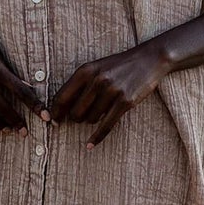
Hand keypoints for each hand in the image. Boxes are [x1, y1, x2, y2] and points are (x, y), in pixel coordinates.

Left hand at [48, 42, 168, 147]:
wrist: (149, 59)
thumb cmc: (119, 66)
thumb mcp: (96, 68)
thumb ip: (80, 85)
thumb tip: (62, 109)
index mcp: (85, 71)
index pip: (62, 97)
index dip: (55, 113)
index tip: (54, 122)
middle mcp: (97, 80)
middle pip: (75, 112)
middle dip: (76, 118)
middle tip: (82, 116)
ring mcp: (112, 91)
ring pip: (91, 119)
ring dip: (93, 120)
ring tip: (102, 109)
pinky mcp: (125, 102)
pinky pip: (106, 125)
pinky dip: (97, 137)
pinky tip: (90, 145)